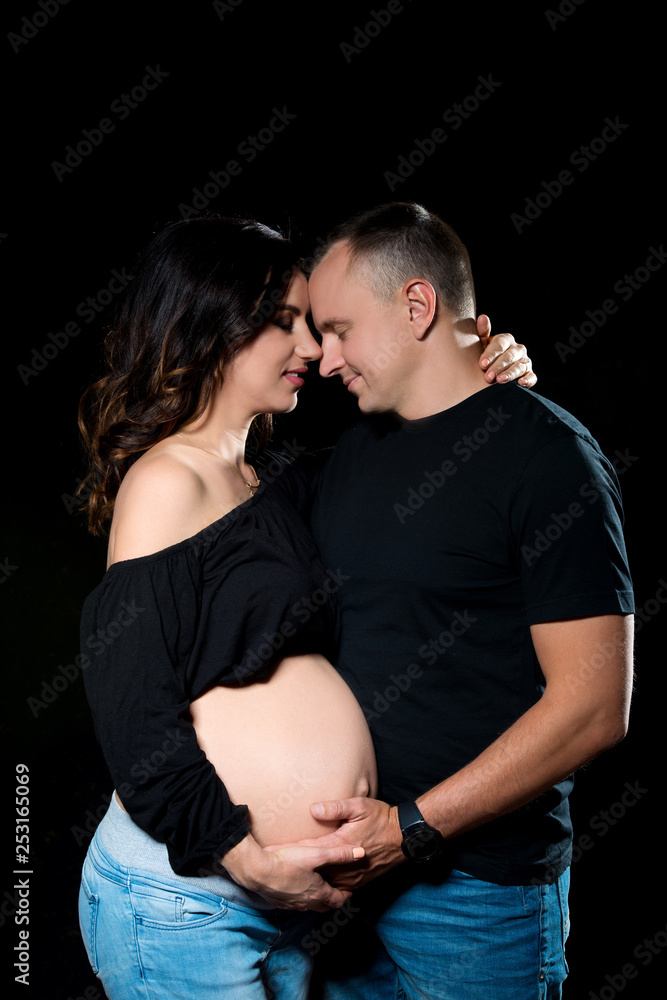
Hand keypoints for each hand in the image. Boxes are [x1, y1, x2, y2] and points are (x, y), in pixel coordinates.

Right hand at [222, 832, 364, 911]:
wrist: (258, 871)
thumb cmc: (287, 862)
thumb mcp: (316, 854)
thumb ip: (339, 854)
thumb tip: (361, 852)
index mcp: (318, 893)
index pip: (338, 900)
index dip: (346, 894)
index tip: (350, 889)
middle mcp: (307, 903)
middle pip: (325, 906)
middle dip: (333, 899)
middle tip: (337, 890)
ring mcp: (292, 904)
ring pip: (310, 905)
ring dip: (316, 898)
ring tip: (318, 887)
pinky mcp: (280, 902)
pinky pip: (296, 903)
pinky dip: (302, 897)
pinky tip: (297, 886)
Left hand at [266, 797, 403, 892]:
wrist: (403, 838)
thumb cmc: (380, 818)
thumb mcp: (359, 806)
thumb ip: (335, 808)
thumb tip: (313, 810)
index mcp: (341, 845)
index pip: (309, 849)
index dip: (289, 850)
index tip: (270, 852)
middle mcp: (344, 866)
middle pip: (312, 871)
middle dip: (293, 869)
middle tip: (271, 869)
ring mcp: (351, 878)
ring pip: (323, 884)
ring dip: (306, 881)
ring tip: (284, 881)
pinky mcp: (357, 883)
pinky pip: (335, 889)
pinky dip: (322, 887)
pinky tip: (311, 886)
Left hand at [477, 314, 535, 386]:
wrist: (492, 370)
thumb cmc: (486, 355)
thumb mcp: (482, 344)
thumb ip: (482, 332)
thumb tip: (483, 318)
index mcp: (506, 339)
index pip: (499, 344)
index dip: (491, 354)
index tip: (482, 364)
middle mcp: (518, 349)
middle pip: (509, 356)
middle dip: (498, 367)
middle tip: (488, 377)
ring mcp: (525, 361)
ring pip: (519, 366)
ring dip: (510, 374)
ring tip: (500, 381)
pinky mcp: (529, 373)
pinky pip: (532, 377)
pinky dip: (528, 380)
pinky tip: (521, 383)